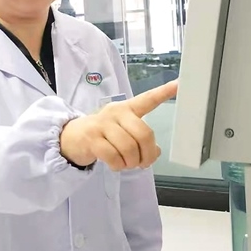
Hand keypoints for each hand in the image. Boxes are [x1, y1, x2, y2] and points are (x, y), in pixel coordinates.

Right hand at [59, 80, 177, 169]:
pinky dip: (118, 165)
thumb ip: (140, 139)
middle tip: (143, 163)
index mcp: (127, 109)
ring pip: (129, 147)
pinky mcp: (92, 138)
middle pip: (143, 133)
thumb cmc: (101, 134)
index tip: (179, 84)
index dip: (163, 92)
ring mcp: (103, 124)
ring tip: (127, 164)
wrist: (71, 137)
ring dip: (131, 162)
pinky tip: (115, 164)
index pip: (148, 99)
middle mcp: (116, 113)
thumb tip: (156, 151)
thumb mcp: (122, 132)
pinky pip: (113, 156)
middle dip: (147, 153)